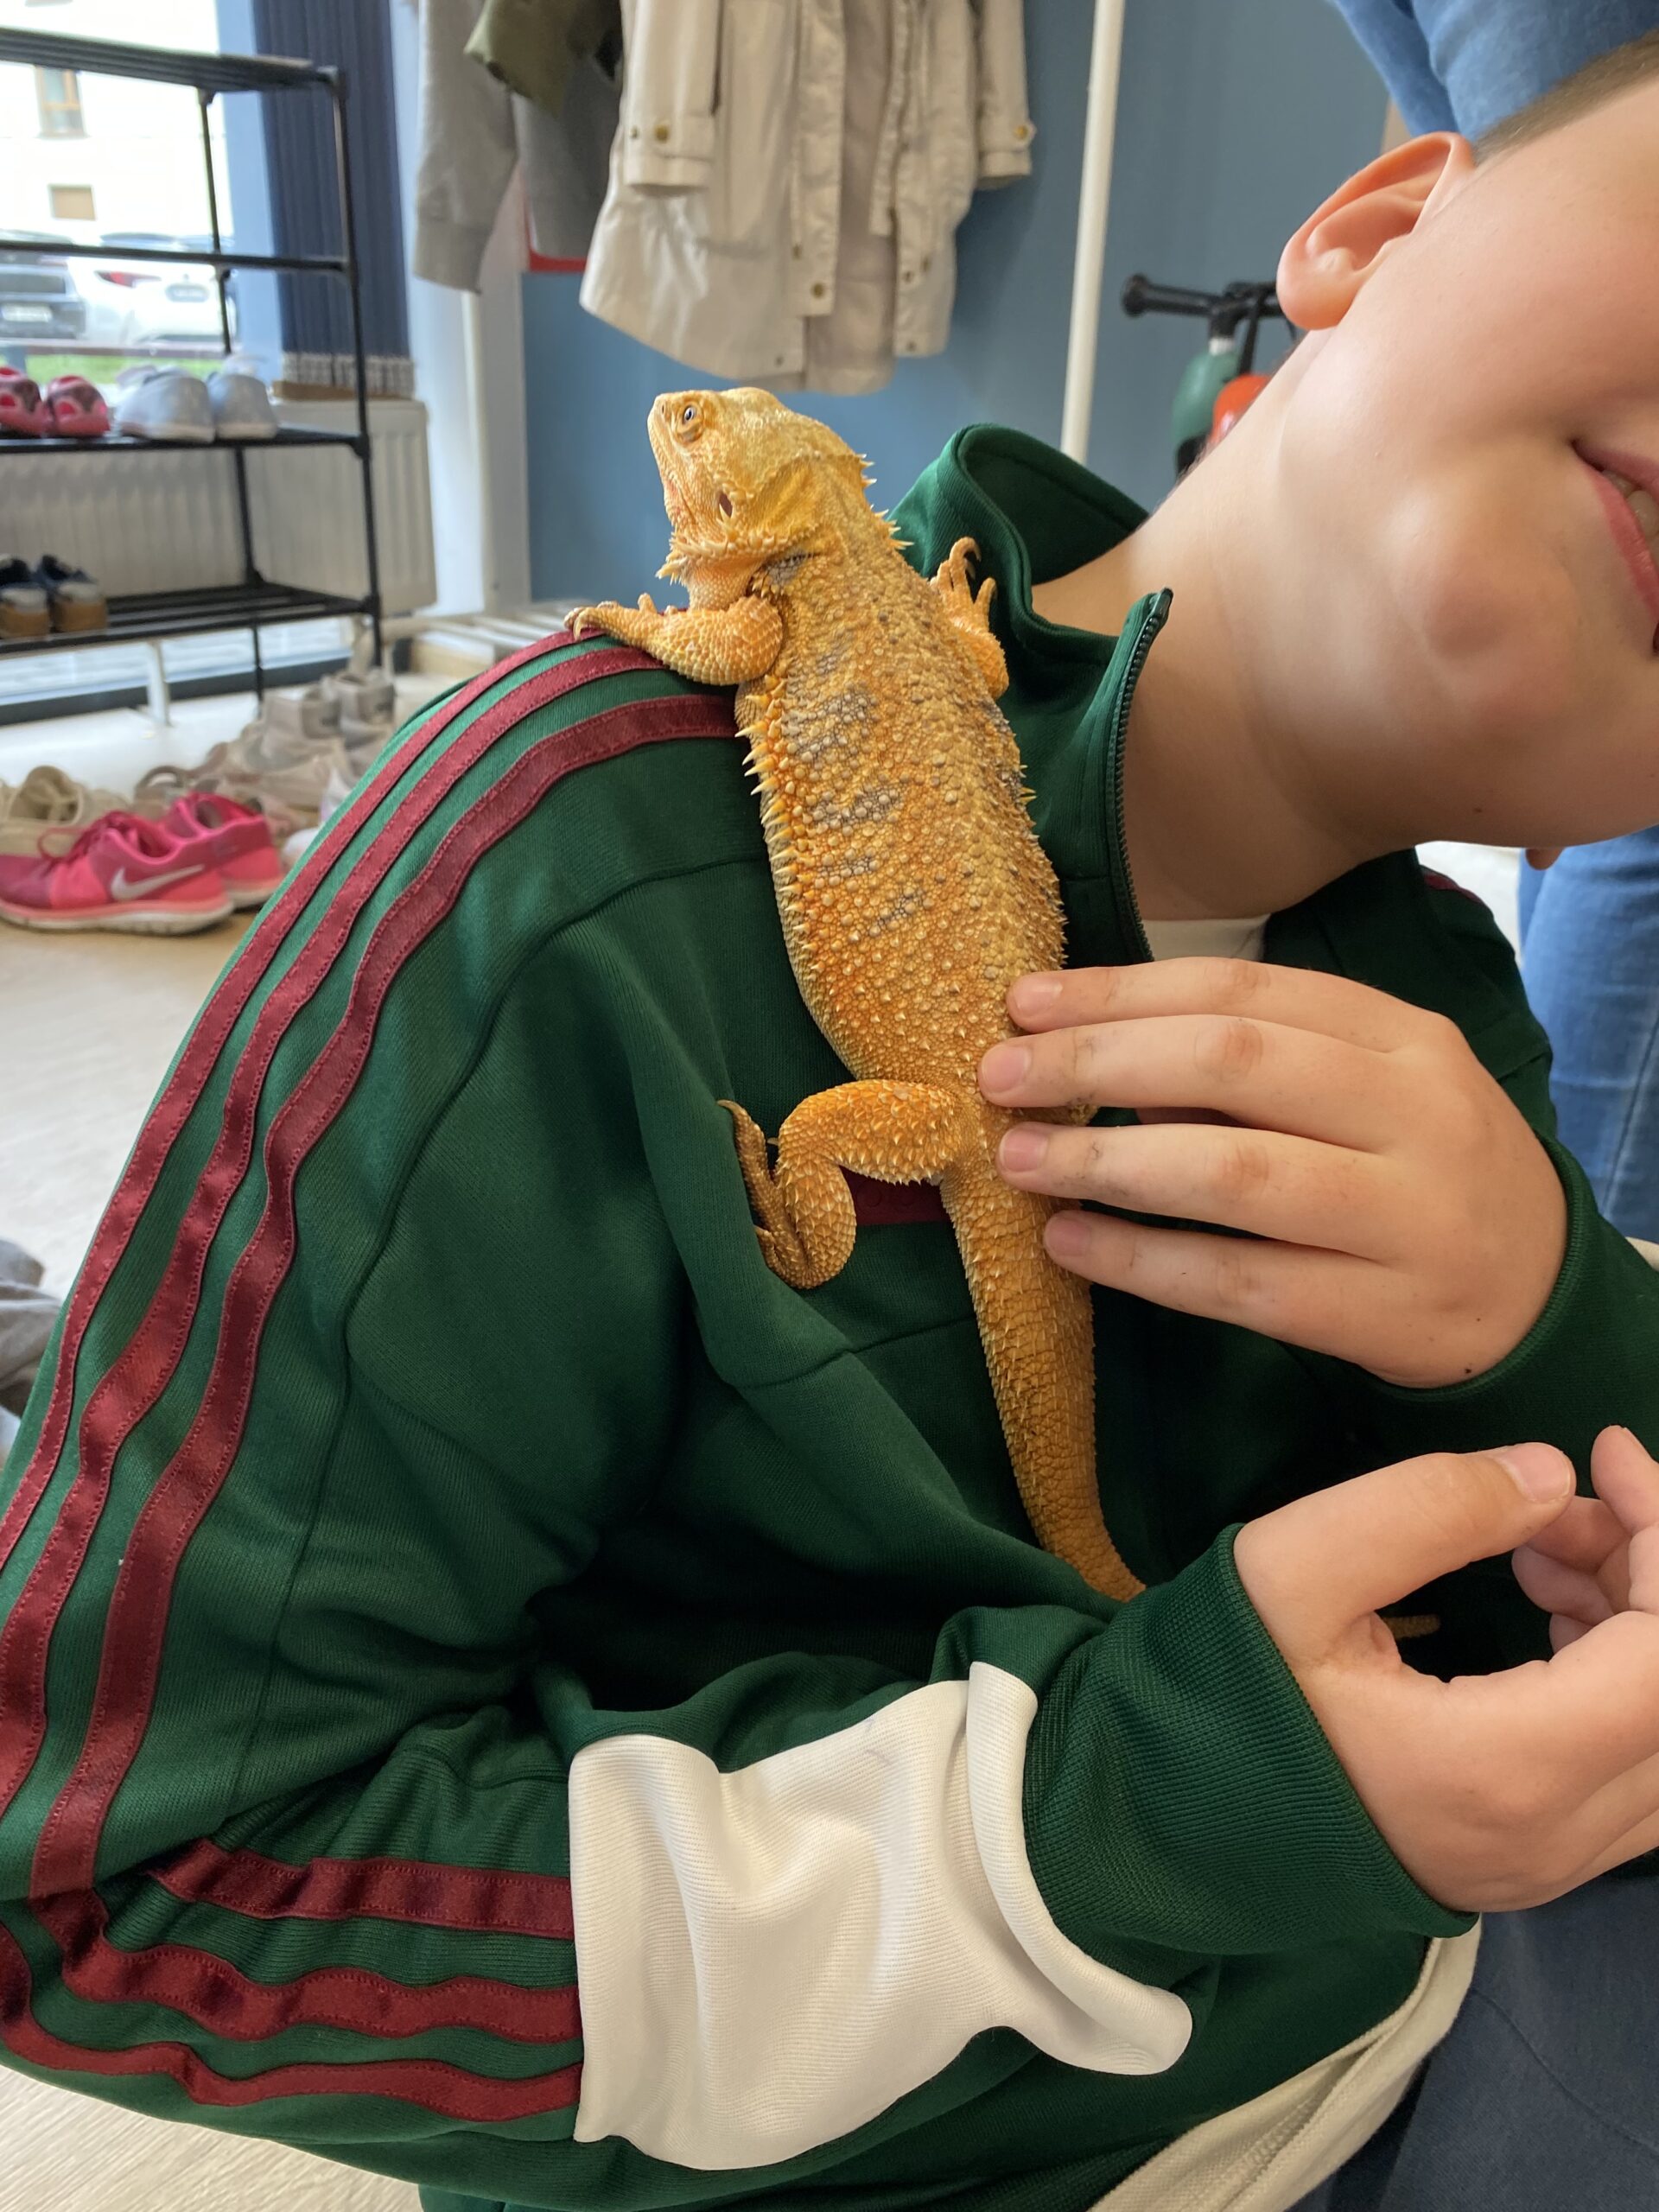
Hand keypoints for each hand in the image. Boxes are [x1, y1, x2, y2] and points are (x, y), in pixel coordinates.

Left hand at [978, 959, 1567, 1387]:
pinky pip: (1240, 1283)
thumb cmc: (1414, 1168)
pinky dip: (1143, 1263)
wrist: (1534, 1292)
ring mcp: (1405, 1217)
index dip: (1121, 992)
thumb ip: (1259, 1058)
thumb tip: (1085, 1042)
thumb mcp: (1370, 1086)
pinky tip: (1072, 1244)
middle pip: (1234, 1064)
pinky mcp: (1380, 1314)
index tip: (1024, 1004)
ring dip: (1109, 1164)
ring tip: (1022, 1161)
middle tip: (1002, 1079)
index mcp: (1403, 1037)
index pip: (1243, 989)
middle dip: (1099, 1064)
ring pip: (1236, 1174)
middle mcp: (1414, 1114)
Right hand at [1233, 1435, 1658, 1910]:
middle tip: (1558, 1503)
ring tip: (1536, 1550)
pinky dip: (1623, 1682)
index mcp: (1506, 1770)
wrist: (1160, 1812)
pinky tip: (1544, 1615)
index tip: (1607, 1452)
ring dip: (1642, 1629)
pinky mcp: (1530, 1864)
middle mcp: (1555, 1840)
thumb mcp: (1297, 1568)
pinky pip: (1634, 1771)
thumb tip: (1551, 1477)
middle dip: (1651, 1574)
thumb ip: (1429, 1508)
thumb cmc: (1224, 1685)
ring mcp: (1549, 1866)